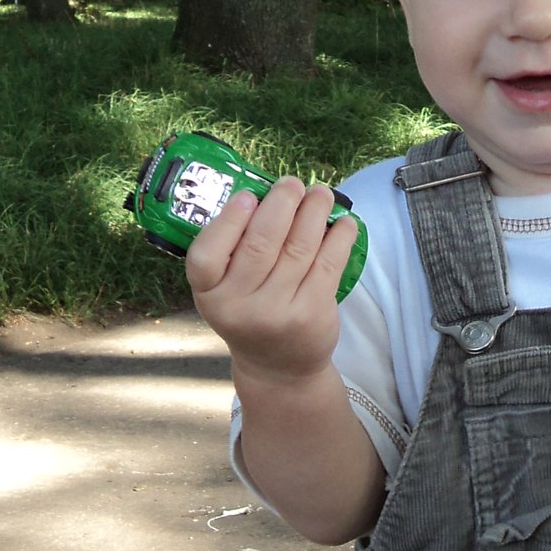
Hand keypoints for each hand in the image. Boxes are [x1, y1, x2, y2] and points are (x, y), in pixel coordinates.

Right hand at [186, 177, 359, 388]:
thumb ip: (232, 249)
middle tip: (293, 184)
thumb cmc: (249, 311)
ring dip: (314, 212)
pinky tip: (344, 223)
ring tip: (321, 194)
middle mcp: (239, 306)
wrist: (278, 366)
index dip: (228, 221)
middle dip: (281, 204)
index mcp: (209, 294)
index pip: (206, 256)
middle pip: (260, 243)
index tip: (248, 196)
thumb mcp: (225, 289)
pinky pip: (328, 264)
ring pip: (299, 248)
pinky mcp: (311, 314)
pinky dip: (339, 237)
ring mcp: (277, 312)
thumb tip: (265, 193)